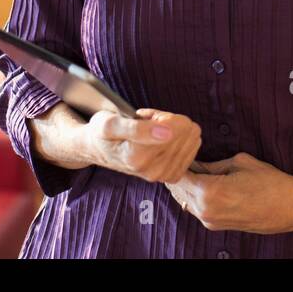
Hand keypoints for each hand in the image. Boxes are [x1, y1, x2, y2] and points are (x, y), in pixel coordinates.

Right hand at [82, 107, 201, 183]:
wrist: (100, 150)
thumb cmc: (104, 133)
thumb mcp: (110, 123)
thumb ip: (138, 128)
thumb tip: (167, 132)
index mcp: (138, 157)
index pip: (178, 126)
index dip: (162, 115)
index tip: (145, 119)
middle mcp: (153, 171)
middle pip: (186, 131)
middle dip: (170, 122)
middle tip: (148, 126)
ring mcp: (164, 176)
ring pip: (191, 138)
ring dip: (176, 131)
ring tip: (153, 133)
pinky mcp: (172, 176)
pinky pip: (192, 149)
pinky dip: (180, 141)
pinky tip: (162, 142)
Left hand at [165, 152, 292, 233]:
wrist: (290, 208)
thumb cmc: (269, 182)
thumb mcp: (238, 162)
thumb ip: (211, 164)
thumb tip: (193, 161)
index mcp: (209, 192)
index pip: (178, 174)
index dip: (175, 160)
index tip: (175, 149)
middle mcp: (205, 210)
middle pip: (178, 189)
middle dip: (176, 172)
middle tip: (178, 155)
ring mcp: (210, 221)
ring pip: (184, 200)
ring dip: (184, 185)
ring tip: (188, 166)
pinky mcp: (216, 226)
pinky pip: (196, 208)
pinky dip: (193, 195)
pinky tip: (198, 181)